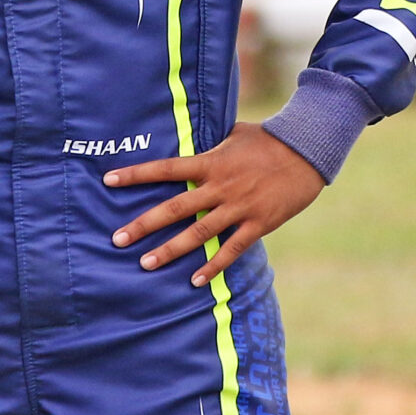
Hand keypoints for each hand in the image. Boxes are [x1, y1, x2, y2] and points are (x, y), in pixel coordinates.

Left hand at [106, 123, 324, 285]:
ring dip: (170, 250)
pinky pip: (232, 249)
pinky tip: (195, 280)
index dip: (135, 174)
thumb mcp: (232, 134)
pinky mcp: (259, 223)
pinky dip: (213, 266)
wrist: (307, 150)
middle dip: (144, 224)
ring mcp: (239, 207)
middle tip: (117, 239)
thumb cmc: (267, 139)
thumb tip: (187, 139)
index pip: (164, 168)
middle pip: (174, 208)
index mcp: (209, 162)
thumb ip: (208, 143)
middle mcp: (219, 186)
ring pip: (198, 233)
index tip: (108, 180)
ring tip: (146, 263)